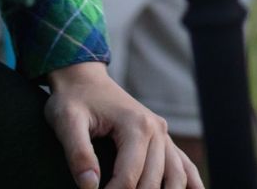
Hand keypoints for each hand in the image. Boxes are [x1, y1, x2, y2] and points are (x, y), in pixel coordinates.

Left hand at [44, 61, 200, 188]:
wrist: (83, 78)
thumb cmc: (72, 100)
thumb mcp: (66, 122)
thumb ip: (77, 153)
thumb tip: (89, 186)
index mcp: (136, 125)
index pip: (129, 178)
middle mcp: (156, 129)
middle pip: (154, 182)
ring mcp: (163, 134)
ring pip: (176, 176)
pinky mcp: (162, 138)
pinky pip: (183, 164)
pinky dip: (190, 184)